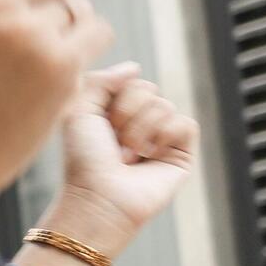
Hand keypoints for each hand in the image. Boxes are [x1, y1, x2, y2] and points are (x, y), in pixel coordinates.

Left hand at [51, 62, 198, 244]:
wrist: (99, 197)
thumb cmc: (84, 159)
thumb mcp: (79, 111)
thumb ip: (100, 81)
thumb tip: (134, 68)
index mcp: (115, 114)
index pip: (129, 82)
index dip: (114, 99)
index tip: (101, 125)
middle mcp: (139, 124)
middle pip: (148, 89)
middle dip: (128, 112)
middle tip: (115, 141)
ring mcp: (161, 139)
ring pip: (165, 105)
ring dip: (141, 128)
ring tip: (129, 154)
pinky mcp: (181, 154)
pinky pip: (186, 123)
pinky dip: (165, 136)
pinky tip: (151, 155)